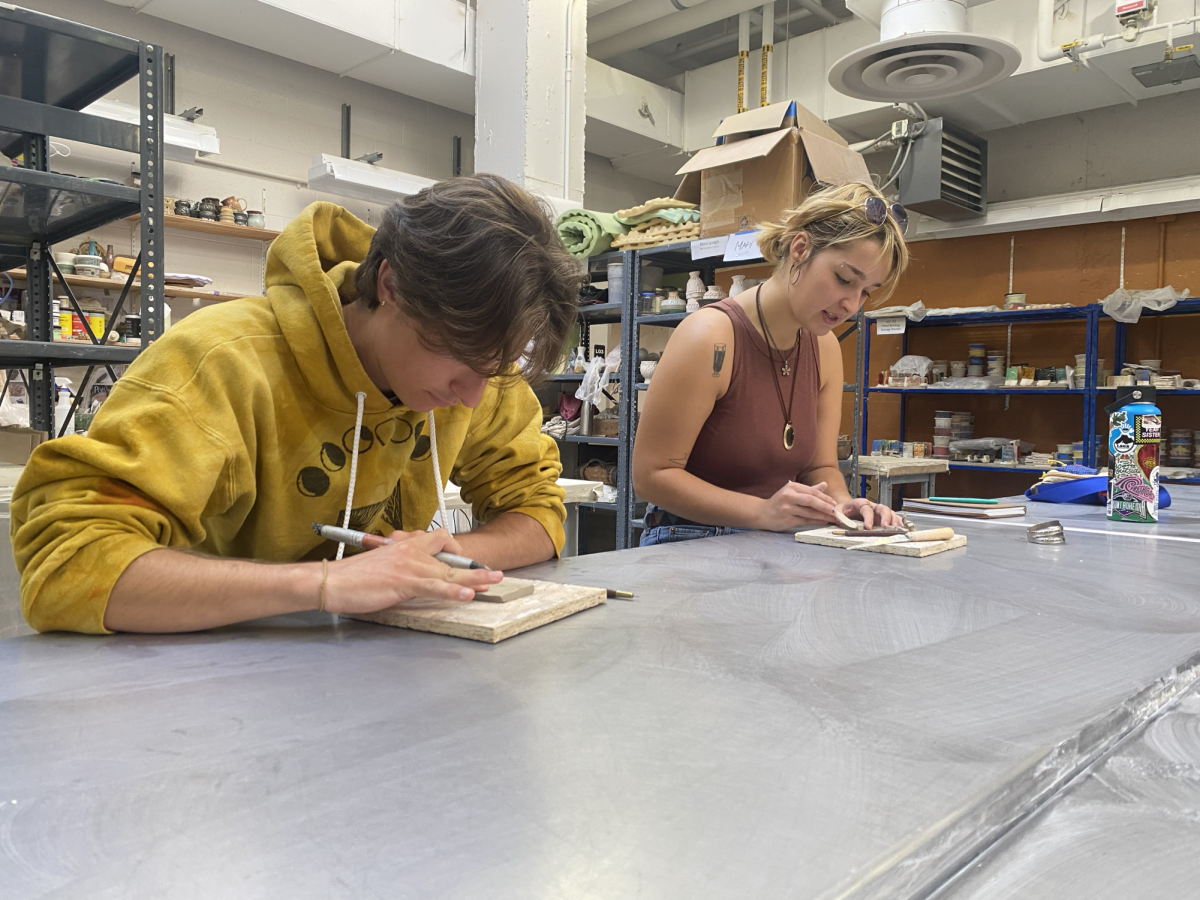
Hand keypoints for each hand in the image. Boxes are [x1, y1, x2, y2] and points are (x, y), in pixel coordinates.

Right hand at [322, 529, 502, 614]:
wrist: (331, 581)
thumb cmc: (351, 577)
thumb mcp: (382, 567)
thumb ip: (401, 569)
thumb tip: (413, 580)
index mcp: (404, 546)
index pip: (437, 539)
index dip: (454, 551)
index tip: (464, 562)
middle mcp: (410, 552)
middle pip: (450, 557)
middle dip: (473, 567)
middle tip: (493, 574)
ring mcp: (410, 566)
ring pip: (448, 572)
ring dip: (474, 578)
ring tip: (493, 582)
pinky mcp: (405, 582)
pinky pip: (435, 587)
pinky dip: (453, 591)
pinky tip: (467, 595)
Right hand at [755, 481, 839, 530]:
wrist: (761, 513)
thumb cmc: (779, 502)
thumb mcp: (792, 492)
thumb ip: (809, 489)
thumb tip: (824, 485)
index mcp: (791, 487)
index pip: (812, 491)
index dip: (825, 498)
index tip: (834, 503)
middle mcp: (789, 496)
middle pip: (812, 500)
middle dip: (826, 506)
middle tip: (835, 511)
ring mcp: (787, 508)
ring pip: (809, 512)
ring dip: (823, 516)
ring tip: (832, 518)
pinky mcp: (787, 519)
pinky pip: (805, 520)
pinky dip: (815, 521)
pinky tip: (822, 522)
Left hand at [834, 498, 901, 529]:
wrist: (848, 507)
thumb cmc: (844, 509)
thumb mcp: (838, 510)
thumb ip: (838, 514)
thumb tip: (838, 519)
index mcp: (861, 503)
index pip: (866, 509)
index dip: (868, 518)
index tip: (868, 527)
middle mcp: (872, 506)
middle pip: (882, 508)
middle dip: (885, 517)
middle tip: (885, 527)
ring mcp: (879, 512)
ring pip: (890, 513)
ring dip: (894, 520)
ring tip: (897, 528)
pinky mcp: (883, 517)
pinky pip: (893, 518)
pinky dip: (898, 522)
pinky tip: (901, 528)